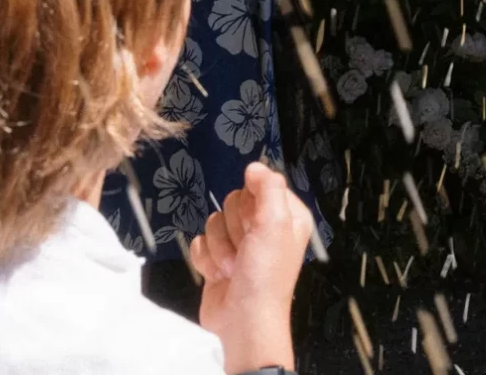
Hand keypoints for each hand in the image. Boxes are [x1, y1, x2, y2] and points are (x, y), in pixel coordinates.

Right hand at [189, 160, 314, 374]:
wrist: (244, 319)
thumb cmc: (266, 272)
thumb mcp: (276, 223)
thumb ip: (268, 187)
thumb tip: (254, 166)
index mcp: (286, 215)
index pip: (261, 185)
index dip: (253, 203)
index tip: (257, 221)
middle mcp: (263, 227)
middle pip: (233, 202)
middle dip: (234, 228)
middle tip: (246, 249)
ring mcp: (238, 244)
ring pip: (214, 222)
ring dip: (220, 247)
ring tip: (233, 267)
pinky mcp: (217, 260)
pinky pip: (200, 242)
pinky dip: (206, 260)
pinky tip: (219, 274)